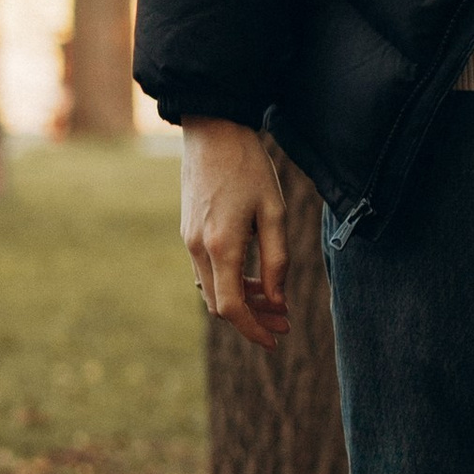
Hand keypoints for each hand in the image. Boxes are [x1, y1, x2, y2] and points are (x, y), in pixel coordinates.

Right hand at [181, 119, 290, 349]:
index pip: (231, 307)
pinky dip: (230, 283)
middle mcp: (197, 249)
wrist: (212, 132)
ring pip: (212, 290)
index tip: (276, 340)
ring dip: (242, 301)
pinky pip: (207, 272)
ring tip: (276, 302)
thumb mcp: (273, 212)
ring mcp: (188, 241)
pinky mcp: (189, 232)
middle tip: (285, 321)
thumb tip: (276, 301)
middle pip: (220, 305)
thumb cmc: (249, 168)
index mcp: (220, 246)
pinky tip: (255, 279)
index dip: (253, 329)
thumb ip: (276, 260)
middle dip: (252, 319)